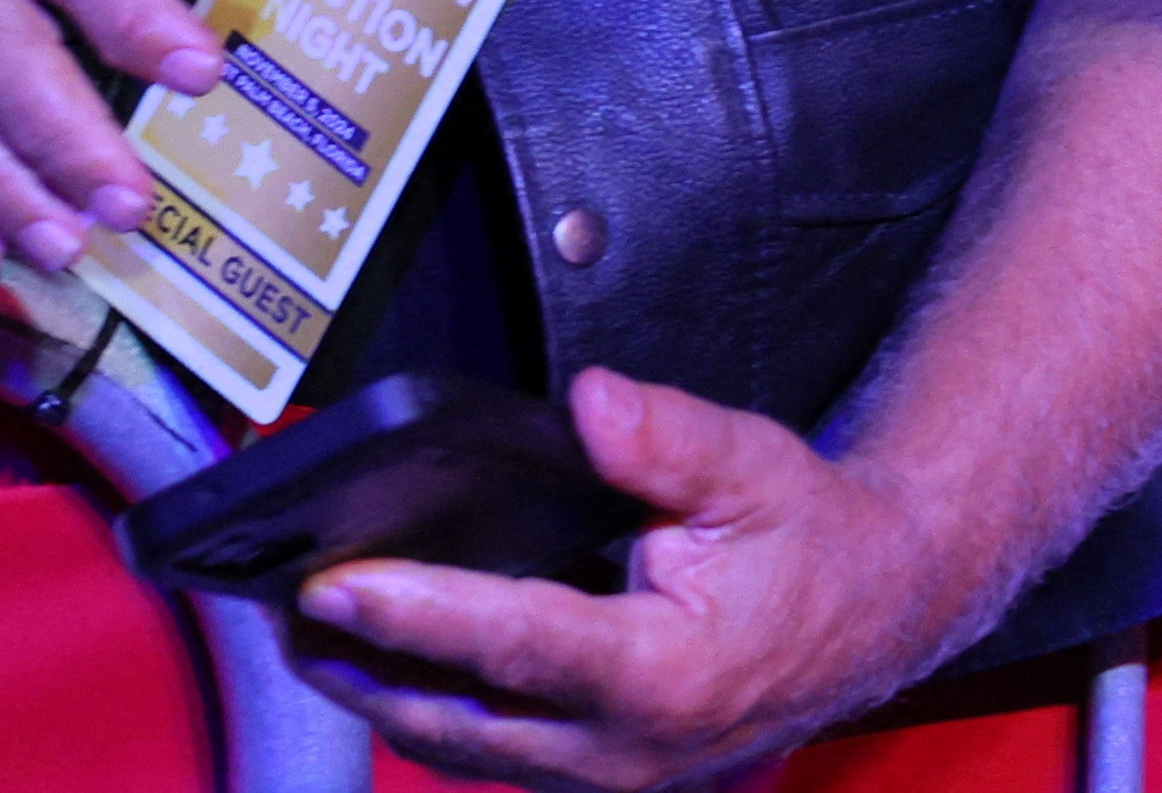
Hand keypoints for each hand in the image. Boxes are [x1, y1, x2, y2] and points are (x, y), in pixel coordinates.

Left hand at [295, 370, 966, 787]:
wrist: (877, 613)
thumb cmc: (813, 541)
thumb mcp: (755, 467)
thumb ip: (667, 439)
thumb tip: (591, 404)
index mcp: (663, 671)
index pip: (511, 640)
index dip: (416, 611)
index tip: (336, 583)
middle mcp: (624, 746)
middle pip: (458, 718)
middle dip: (363, 667)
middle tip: (284, 611)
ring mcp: (608, 775)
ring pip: (464, 750)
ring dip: (383, 696)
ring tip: (309, 639)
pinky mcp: (598, 774)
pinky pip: (492, 754)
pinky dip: (432, 712)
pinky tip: (389, 668)